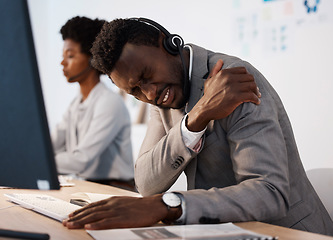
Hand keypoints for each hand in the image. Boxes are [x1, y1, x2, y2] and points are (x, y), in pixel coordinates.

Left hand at [63, 194, 179, 229]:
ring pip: (95, 216)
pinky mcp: (122, 219)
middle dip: (76, 217)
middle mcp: (111, 204)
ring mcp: (116, 211)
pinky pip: (107, 222)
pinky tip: (89, 227)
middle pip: (90, 211)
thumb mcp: (123, 202)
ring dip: (81, 221)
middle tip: (65, 222)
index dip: (80, 210)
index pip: (92, 205)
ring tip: (71, 225)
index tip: (71, 215)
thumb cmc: (139, 206)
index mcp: (112, 200)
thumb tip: (101, 211)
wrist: (153, 205)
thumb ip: (112, 206)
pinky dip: (97, 224)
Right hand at [186, 59, 260, 131]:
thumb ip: (215, 70)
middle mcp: (229, 78)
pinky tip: (256, 102)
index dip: (247, 76)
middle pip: (250, 77)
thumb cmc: (208, 96)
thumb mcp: (209, 80)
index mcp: (224, 73)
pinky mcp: (236, 97)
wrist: (205, 109)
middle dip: (253, 84)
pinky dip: (256, 99)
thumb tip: (220, 61)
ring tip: (257, 96)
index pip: (243, 70)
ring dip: (256, 92)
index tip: (248, 83)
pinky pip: (251, 96)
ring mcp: (233, 88)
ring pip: (252, 86)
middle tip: (255, 90)